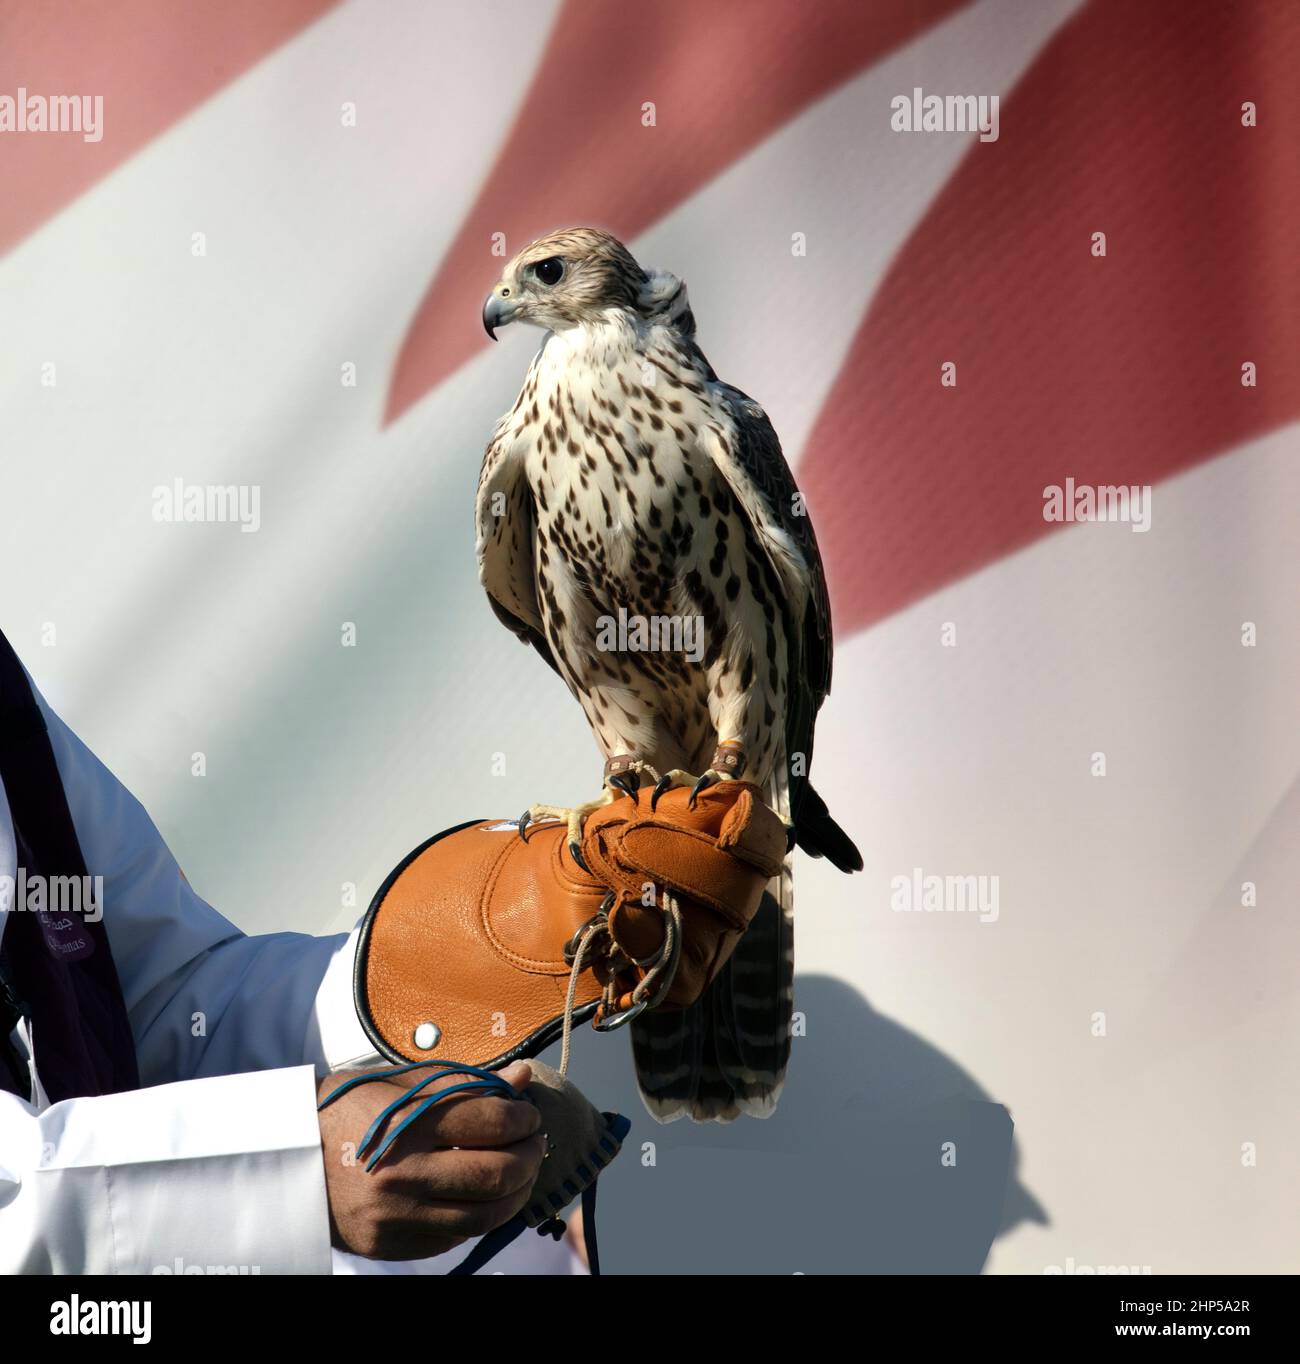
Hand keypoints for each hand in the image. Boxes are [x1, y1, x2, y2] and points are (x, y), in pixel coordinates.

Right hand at [316, 1059, 544, 1259]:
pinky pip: (455, 1236)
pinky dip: (481, 1217)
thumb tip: (521, 1078)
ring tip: (521, 1171)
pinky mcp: (391, 1246)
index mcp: (406, 1124)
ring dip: (517, 1192)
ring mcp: (396, 1217)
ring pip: (484, 1215)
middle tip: (535, 1141)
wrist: (288, 1158)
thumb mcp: (402, 1082)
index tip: (529, 1113)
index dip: (523, 1117)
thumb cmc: (347, 1109)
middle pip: (496, 1174)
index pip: (491, 1123)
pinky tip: (487, 1196)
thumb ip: (465, 1083)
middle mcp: (403, 1174)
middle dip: (529, 1156)